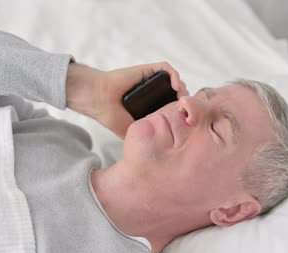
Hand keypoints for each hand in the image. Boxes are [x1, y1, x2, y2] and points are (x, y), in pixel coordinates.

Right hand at [66, 62, 188, 138]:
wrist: (99, 100)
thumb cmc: (111, 115)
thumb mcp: (131, 131)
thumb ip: (145, 137)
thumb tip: (159, 149)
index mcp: (149, 106)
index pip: (172, 106)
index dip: (181, 111)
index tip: (187, 119)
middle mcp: (151, 93)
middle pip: (177, 93)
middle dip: (185, 100)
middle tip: (188, 110)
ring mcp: (150, 81)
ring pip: (175, 80)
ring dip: (182, 88)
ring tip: (182, 100)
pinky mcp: (147, 71)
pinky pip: (166, 69)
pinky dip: (174, 76)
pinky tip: (175, 87)